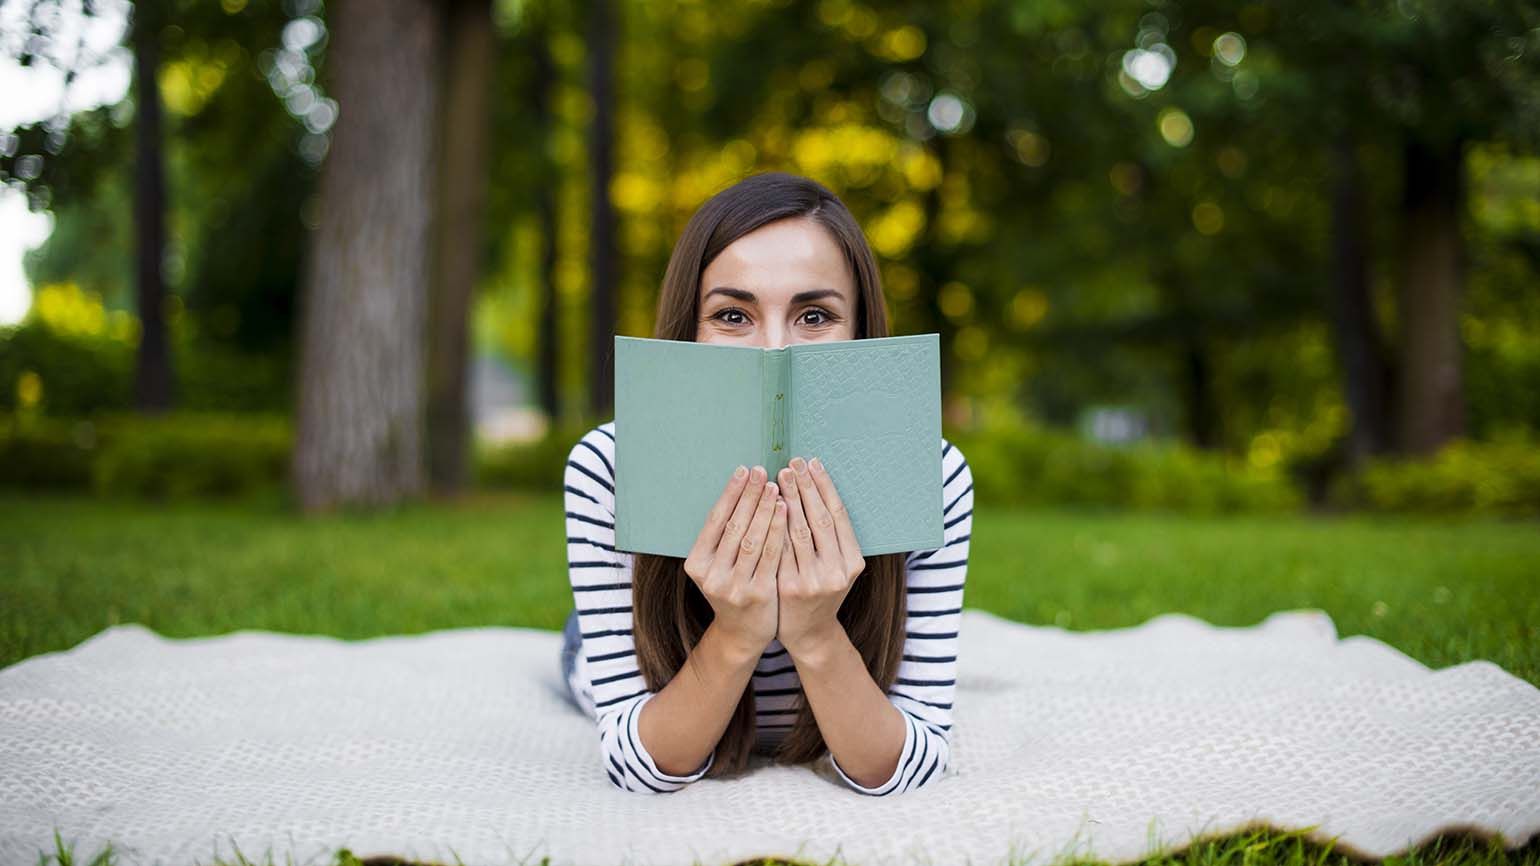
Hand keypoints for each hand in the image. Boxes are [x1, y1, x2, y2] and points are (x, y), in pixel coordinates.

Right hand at [682, 464, 786, 656]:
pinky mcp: (758, 594)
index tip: (744, 470)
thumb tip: (740, 489)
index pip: (715, 520)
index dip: (730, 493)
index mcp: (697, 564)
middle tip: (762, 470)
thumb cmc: (733, 588)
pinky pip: (771, 555)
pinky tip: (785, 511)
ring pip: (752, 539)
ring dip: (765, 509)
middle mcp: (711, 576)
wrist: (743, 633)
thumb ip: (723, 537)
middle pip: (734, 526)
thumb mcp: (717, 566)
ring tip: (775, 485)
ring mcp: (734, 586)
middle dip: (749, 495)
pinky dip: (778, 530)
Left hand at [774, 456, 865, 657]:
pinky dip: (774, 526)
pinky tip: (767, 506)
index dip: (824, 486)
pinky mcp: (789, 588)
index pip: (837, 515)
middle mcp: (836, 571)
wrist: (810, 632)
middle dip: (805, 487)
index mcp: (853, 562)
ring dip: (787, 501)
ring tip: (777, 478)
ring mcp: (813, 581)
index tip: (812, 463)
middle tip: (792, 463)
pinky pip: (780, 549)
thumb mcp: (838, 567)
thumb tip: (816, 487)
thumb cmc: (821, 591)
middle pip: (818, 519)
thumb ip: (833, 538)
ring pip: (798, 532)